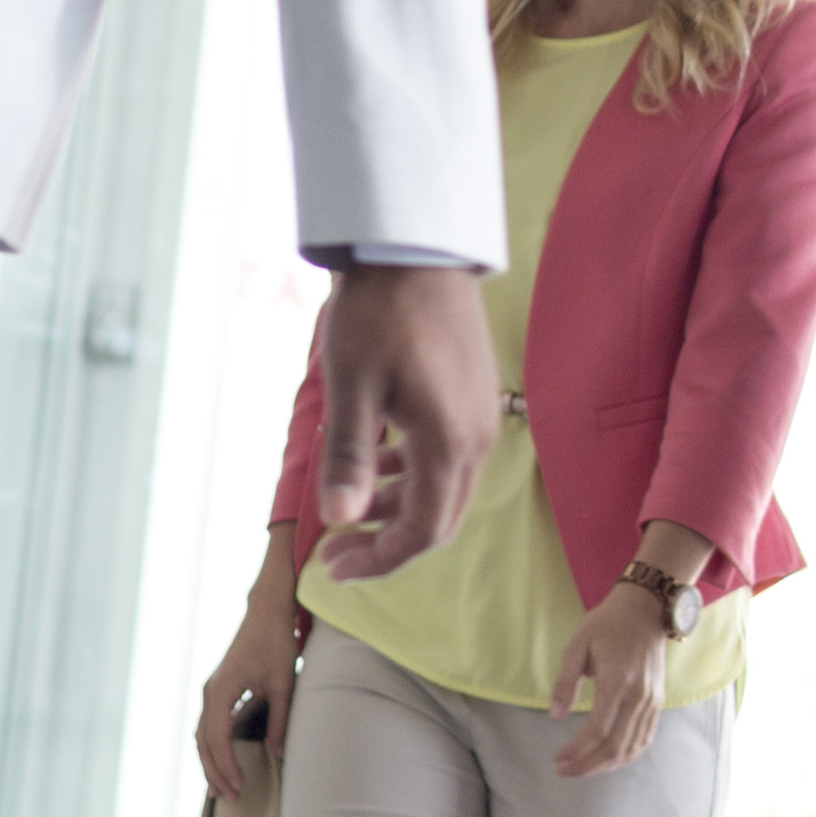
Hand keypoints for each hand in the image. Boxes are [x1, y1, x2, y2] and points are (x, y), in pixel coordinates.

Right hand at [192, 528, 303, 801]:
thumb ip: (281, 720)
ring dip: (211, 763)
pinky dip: (213, 748)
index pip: (217, 738)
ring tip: (222, 789)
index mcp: (221, 691)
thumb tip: (278, 755)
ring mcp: (211, 692)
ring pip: (202, 736)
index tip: (239, 786)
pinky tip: (222, 763)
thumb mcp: (283, 683)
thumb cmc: (275, 643)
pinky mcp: (219, 691)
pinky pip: (209, 726)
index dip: (226, 765)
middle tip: (231, 797)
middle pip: (203, 742)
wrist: (266, 612)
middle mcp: (210, 693)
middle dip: (215, 771)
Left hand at [315, 266, 499, 581]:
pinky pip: (451, 457)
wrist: (417, 247)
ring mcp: (481, 416)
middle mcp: (476, 437)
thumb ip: (349, 459)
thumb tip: (339, 521)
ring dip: (401, 509)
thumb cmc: (378, 311)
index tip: (334, 568)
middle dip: (389, 544)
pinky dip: (415, 475)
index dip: (379, 561)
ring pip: (446, 489)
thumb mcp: (351, 386)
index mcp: (447, 441)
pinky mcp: (475, 397)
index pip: (422, 532)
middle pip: (440, 519)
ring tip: (353, 506)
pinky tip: (381, 459)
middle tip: (338, 551)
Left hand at [548, 587, 673, 777]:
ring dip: (604, 765)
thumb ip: (564, 681)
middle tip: (562, 771)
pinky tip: (605, 759)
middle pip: (615, 746)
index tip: (556, 760)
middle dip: (587, 765)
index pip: (597, 729)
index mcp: (617, 681)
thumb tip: (555, 715)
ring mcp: (652, 702)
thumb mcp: (577, 645)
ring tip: (580, 768)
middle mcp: (639, 696)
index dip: (576, 750)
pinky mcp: (657, 703)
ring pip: (631, 748)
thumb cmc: (607, 624)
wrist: (646, 610)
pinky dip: (624, 755)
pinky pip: (643, 739)